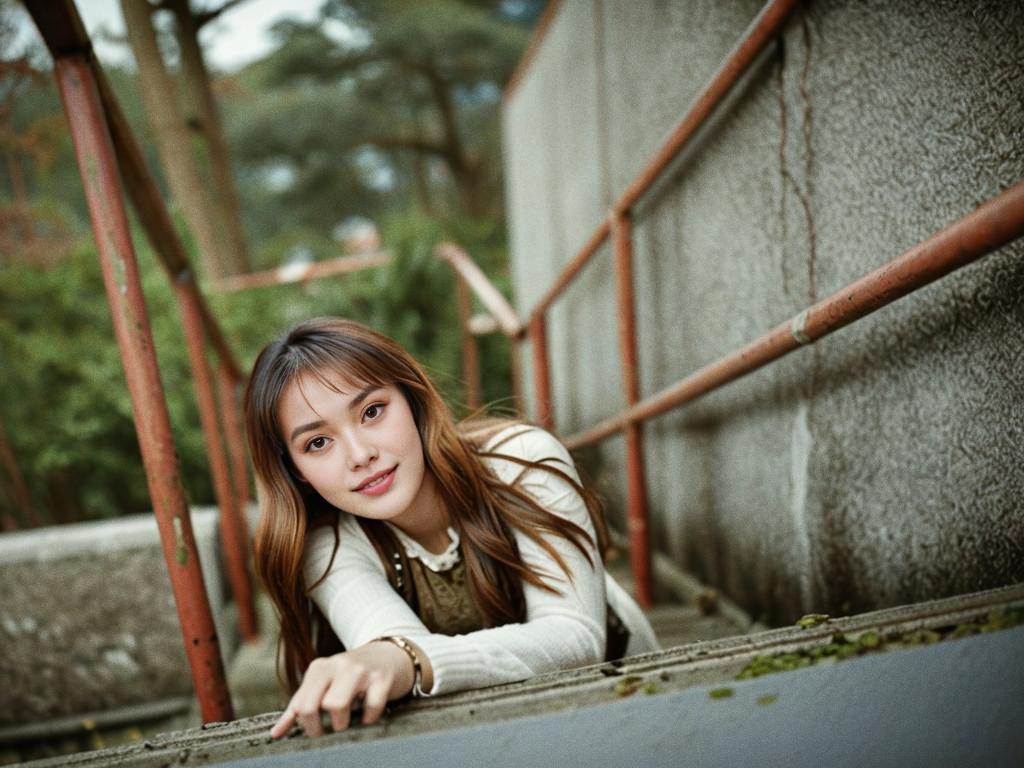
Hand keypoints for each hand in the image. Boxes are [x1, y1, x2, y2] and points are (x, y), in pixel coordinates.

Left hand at [270, 641, 412, 738]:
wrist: (388, 654)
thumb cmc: (351, 675)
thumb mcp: (324, 684)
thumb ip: (299, 707)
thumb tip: (275, 733)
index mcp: (319, 668)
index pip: (300, 704)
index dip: (304, 725)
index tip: (314, 731)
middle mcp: (338, 665)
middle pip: (313, 705)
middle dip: (317, 728)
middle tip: (328, 732)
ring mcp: (360, 671)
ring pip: (337, 704)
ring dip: (341, 723)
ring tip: (347, 722)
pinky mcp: (382, 678)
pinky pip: (371, 707)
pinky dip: (369, 718)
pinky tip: (368, 715)